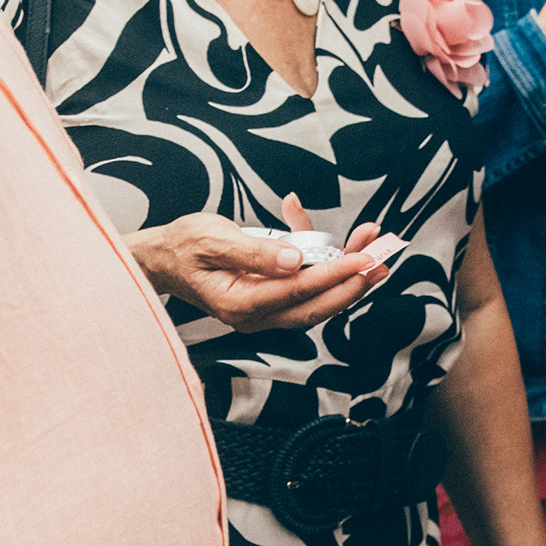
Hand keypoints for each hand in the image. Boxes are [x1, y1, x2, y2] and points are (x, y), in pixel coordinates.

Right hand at [131, 211, 393, 333]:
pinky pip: (304, 282)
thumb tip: (294, 260)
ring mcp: (264, 307)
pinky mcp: (270, 295)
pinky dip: (322, 259)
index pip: (298, 292)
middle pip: (316, 304)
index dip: (334, 276)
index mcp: (241, 304)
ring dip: (346, 273)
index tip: (363, 259)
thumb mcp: (213, 240)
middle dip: (353, 282)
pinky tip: (334, 232)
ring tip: (373, 247)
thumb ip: (254, 251)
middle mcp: (256, 313)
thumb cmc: (184, 246)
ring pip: (316, 296)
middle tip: (383, 260)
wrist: (162, 257)